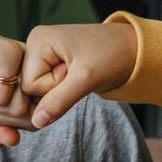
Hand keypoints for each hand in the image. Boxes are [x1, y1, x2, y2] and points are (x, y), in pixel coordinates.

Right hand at [21, 23, 137, 127]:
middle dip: (53, 93)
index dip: (52, 89)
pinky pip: (44, 91)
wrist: (134, 50)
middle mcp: (35, 45)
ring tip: (77, 78)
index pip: (28, 84)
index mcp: (38, 40)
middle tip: (77, 77)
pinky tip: (74, 82)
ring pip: (36, 93)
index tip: (75, 75)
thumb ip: (59, 100)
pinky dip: (59, 94)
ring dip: (57, 95)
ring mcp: (42, 56)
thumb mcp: (87, 79)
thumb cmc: (113, 55)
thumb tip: (35, 121)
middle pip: (28, 89)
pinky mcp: (49, 66)